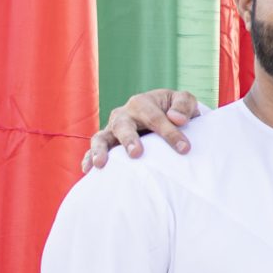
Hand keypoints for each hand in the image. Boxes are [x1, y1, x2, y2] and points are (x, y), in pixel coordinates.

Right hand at [83, 88, 199, 171]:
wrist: (162, 113)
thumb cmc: (174, 109)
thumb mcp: (184, 101)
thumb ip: (183, 105)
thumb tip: (177, 119)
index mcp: (142, 103)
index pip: (155, 118)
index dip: (170, 133)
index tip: (185, 149)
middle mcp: (123, 115)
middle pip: (122, 126)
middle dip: (129, 139)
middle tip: (136, 154)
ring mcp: (112, 130)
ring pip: (101, 138)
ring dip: (100, 150)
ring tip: (101, 164)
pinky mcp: (107, 143)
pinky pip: (93, 150)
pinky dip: (88, 158)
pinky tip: (88, 170)